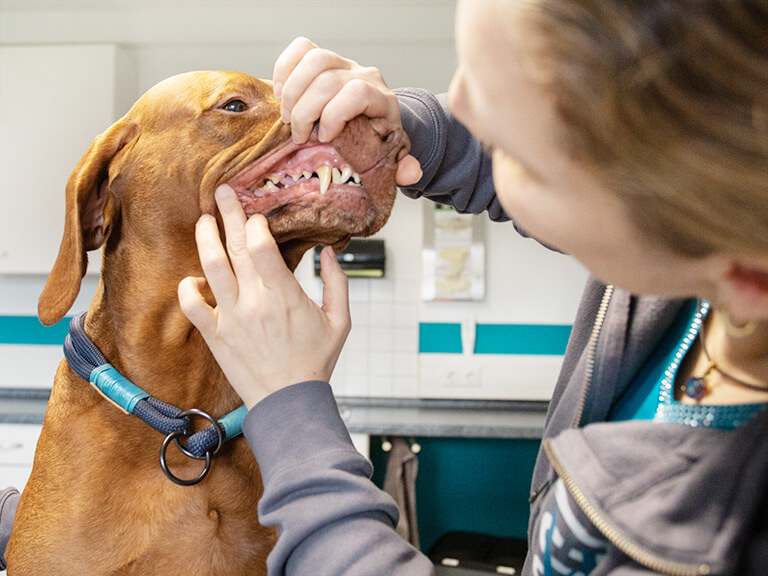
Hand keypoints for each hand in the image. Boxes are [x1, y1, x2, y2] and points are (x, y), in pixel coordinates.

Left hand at [178, 185, 350, 408]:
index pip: (260, 246)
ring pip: (210, 267)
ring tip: (204, 220)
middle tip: (223, 192)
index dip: (255, 224)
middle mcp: (254, 302)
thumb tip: (329, 254)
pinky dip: (188, 287)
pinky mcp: (215, 335)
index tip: (257, 217)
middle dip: (228, 214)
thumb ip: (338, 284)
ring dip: (205, 239)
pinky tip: (195, 277)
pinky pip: (191, 305)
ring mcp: (230, 318)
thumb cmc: (315, 362)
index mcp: (285, 296)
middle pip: (234, 247)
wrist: (288, 402)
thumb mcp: (341, 322)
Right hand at [273, 36, 421, 185]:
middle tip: (299, 136)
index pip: (358, 93)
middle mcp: (364, 76)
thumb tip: (412, 173)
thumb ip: (402, 167)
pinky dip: (285, 69)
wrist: (377, 119)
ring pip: (314, 59)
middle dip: (306, 111)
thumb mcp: (392, 156)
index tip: (325, 137)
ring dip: (293, 91)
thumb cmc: (379, 141)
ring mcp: (343, 64)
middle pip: (328, 79)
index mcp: (383, 100)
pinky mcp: (324, 60)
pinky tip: (280, 93)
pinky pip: (302, 49)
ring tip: (288, 117)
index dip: (336, 114)